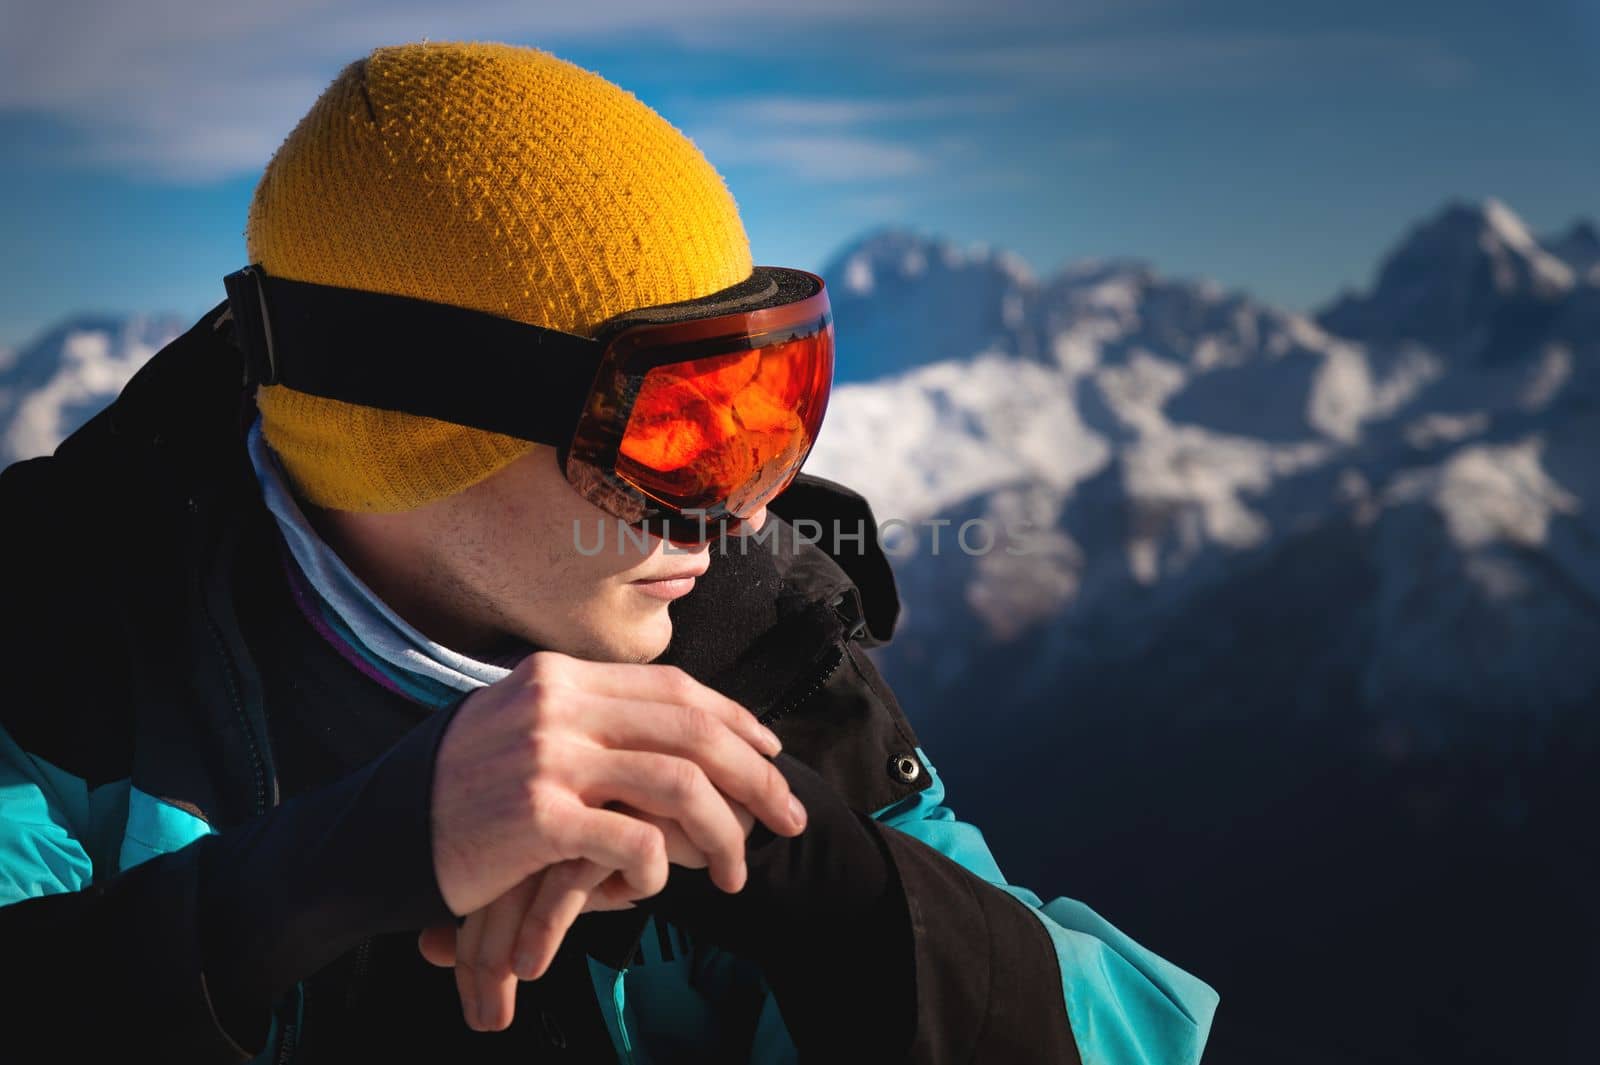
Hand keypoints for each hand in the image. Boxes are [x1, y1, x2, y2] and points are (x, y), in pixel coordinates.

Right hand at [427, 650, 801, 1022]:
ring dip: (725, 834)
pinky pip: (634, 843)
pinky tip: (650, 890)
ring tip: (738, 873)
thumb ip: (580, 716)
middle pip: (692, 729)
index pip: (673, 687)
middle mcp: (559, 704)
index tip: (770, 751)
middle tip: (790, 818)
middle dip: (756, 776)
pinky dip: (657, 872)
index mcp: (559, 677)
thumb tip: (663, 727)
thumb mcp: (512, 724)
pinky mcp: (537, 817)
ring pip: (679, 784)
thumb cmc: (449, 789)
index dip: (734, 719)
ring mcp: (548, 757)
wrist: (369, 835)